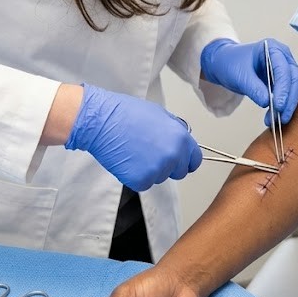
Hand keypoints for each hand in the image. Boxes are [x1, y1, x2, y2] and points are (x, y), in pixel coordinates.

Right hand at [65, 84, 201, 190]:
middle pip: (179, 172)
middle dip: (169, 166)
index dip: (186, 160)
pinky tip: (127, 160)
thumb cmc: (127, 113)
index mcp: (181, 138)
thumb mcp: (160, 114)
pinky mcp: (141, 180)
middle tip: (150, 154)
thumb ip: (175, 131)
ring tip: (135, 151)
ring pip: (160, 177)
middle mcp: (173, 156)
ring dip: (151, 170)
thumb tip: (181, 142)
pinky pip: (144, 183)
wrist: (103, 121)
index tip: (179, 161)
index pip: (195, 160)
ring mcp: (158, 170)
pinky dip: (136, 175)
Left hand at [200, 37, 297, 122]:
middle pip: (294, 79)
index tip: (278, 106)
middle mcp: (283, 56)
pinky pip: (287, 94)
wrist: (225, 64)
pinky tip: (273, 117)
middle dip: (289, 99)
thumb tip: (268, 103)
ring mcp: (284, 68)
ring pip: (293, 88)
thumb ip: (254, 88)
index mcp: (272, 48)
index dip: (283, 88)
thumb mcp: (239, 76)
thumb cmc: (231, 63)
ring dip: (287, 105)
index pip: (283, 69)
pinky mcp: (281, 80)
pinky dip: (282, 106)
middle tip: (281, 117)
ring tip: (274, 120)